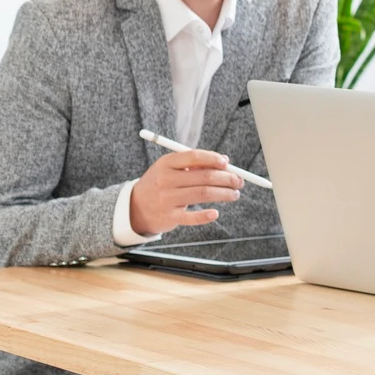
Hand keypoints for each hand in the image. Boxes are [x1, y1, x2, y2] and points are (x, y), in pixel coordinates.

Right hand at [128, 148, 242, 235]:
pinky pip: (190, 218)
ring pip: (202, 194)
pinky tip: (215, 213)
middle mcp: (165, 180)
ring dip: (223, 194)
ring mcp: (166, 199)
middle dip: (226, 178)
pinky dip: (204, 216)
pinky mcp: (168, 217)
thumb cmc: (160, 184)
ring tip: (234, 194)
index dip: (212, 158)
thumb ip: (194, 164)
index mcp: (166, 163)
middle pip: (202, 177)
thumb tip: (225, 161)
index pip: (193, 157)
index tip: (227, 163)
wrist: (134, 207)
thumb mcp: (170, 169)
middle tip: (239, 181)